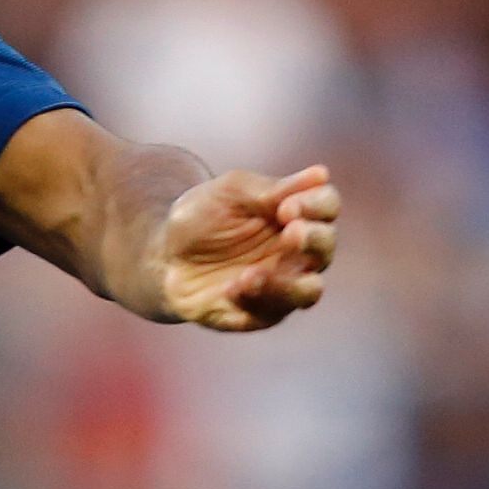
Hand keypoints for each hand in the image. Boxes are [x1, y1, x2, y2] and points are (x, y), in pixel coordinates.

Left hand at [150, 164, 339, 330]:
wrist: (162, 254)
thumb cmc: (201, 217)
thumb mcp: (230, 192)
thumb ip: (271, 189)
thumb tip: (321, 174)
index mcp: (295, 214)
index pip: (326, 206)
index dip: (317, 205)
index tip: (287, 206)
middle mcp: (297, 252)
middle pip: (326, 247)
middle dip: (314, 240)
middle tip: (291, 232)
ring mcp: (280, 285)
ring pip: (308, 292)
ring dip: (287, 283)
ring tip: (253, 274)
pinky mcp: (258, 314)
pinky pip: (267, 314)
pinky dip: (252, 301)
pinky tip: (230, 288)